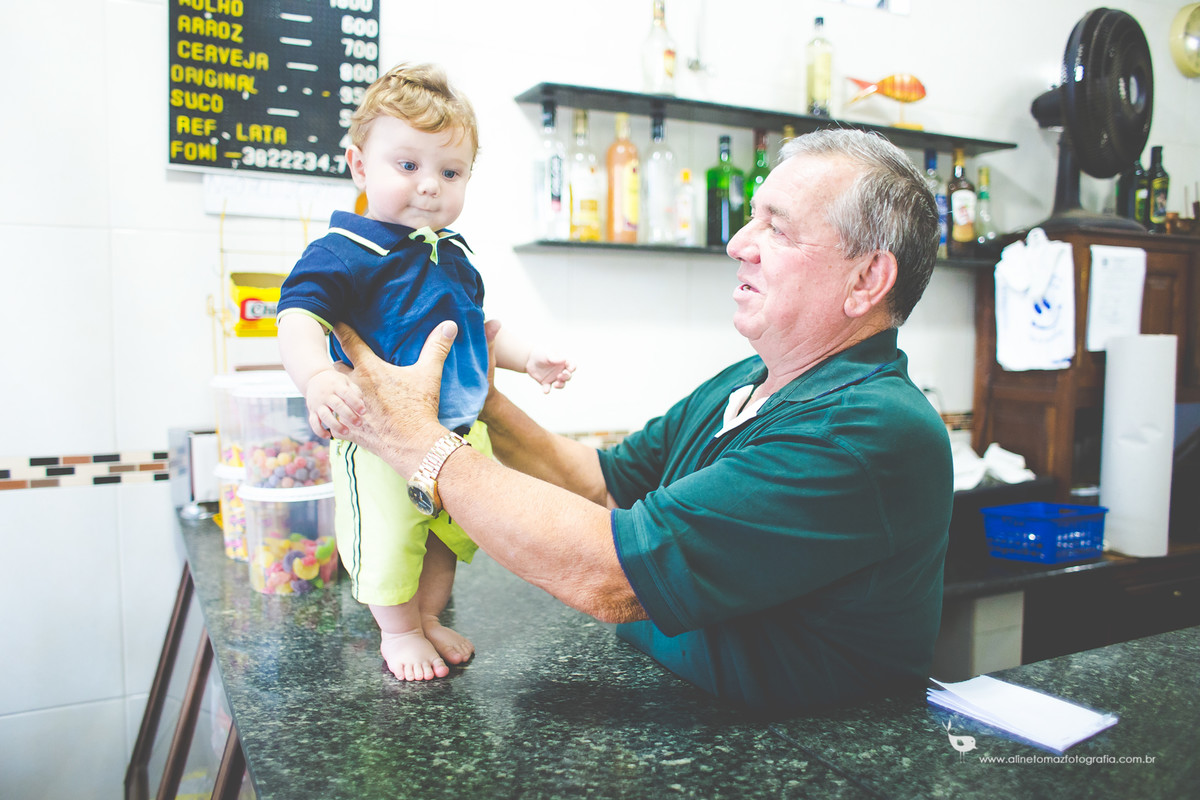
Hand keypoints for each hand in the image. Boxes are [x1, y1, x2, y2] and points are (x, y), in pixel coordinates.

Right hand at [303, 368, 364, 438]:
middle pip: (337, 406)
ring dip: (336, 425)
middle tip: (359, 423)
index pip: (346, 394)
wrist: (314, 378)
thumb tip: (362, 404)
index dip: (356, 403)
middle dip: (349, 416)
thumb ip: (355, 391)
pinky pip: (313, 423)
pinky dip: (319, 431)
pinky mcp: (312, 411)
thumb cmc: (335, 382)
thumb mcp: (346, 381)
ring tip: (347, 432)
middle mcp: (326, 395)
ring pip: (325, 416)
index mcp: (336, 386)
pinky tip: (328, 436)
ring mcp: (317, 404)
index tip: (364, 412)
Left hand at [332, 321, 452, 472]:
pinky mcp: (345, 428)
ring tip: (339, 388)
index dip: (340, 329)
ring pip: (330, 391)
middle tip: (344, 361)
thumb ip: (436, 348)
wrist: (413, 444)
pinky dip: (332, 415)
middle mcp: (353, 385)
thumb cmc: (420, 408)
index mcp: (370, 369)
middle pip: (336, 366)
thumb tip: (450, 326)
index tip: (336, 323)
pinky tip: (336, 414)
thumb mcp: (429, 375)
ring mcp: (346, 407)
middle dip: (339, 363)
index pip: (348, 341)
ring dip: (335, 388)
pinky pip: (329, 418)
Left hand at [526, 347, 576, 393]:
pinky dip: (547, 390)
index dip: (572, 368)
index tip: (569, 369)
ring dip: (560, 385)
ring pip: (561, 384)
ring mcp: (554, 378)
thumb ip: (555, 358)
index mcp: (563, 362)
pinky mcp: (546, 382)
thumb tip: (564, 360)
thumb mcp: (547, 353)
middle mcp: (561, 371)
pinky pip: (548, 388)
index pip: (572, 366)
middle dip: (566, 377)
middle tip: (559, 376)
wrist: (529, 358)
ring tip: (555, 384)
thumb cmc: (541, 352)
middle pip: (568, 376)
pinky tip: (545, 390)